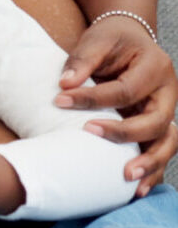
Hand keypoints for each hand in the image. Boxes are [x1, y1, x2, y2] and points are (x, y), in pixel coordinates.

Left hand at [54, 18, 177, 194]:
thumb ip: (82, 60)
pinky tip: (137, 189)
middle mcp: (168, 92)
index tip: (60, 100)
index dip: (93, 98)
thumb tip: (65, 85)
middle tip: (89, 132)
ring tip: (126, 178)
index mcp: (155, 67)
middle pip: (155, 121)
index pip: (125, 90)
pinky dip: (152, 170)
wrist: (129, 39)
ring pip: (167, 143)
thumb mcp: (97, 40)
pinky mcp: (160, 126)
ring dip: (149, 162)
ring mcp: (167, 112)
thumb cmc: (112, 40)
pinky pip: (161, 152)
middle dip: (123, 133)